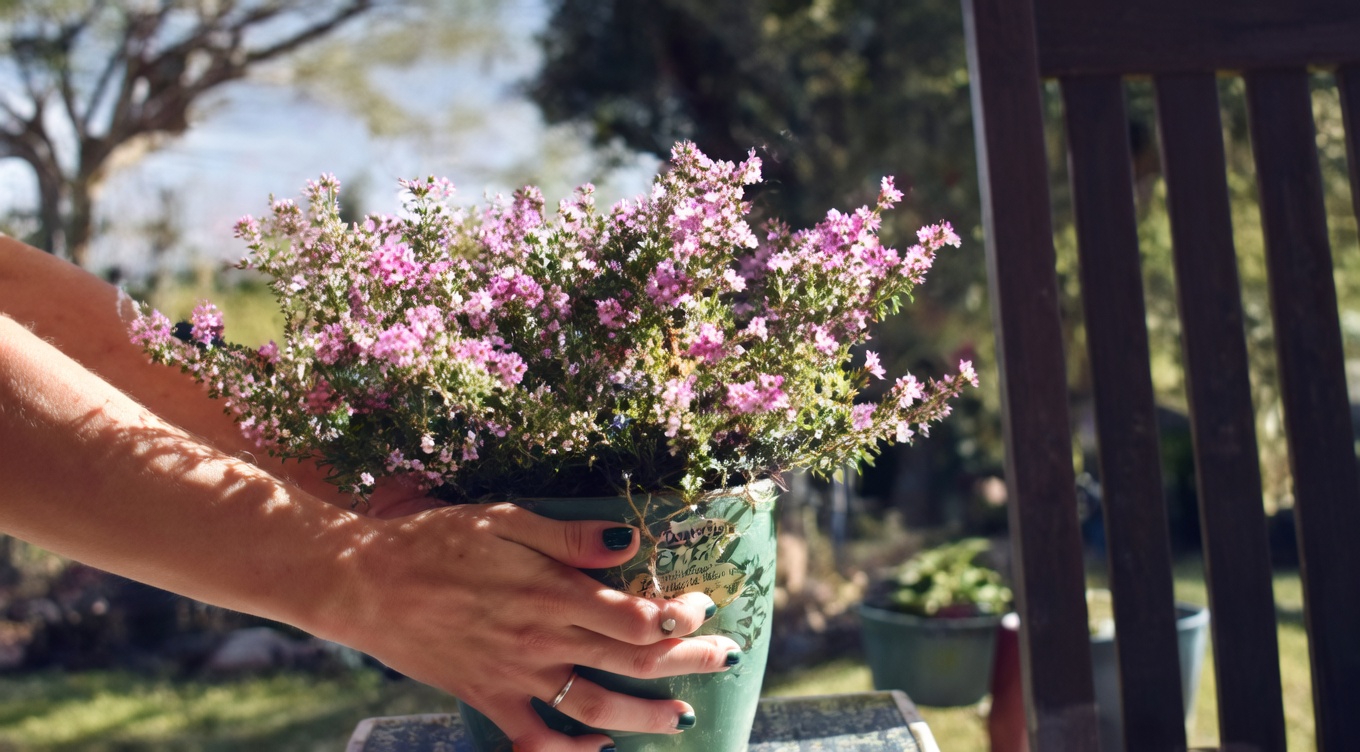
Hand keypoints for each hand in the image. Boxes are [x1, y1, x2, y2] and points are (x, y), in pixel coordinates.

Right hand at [322, 503, 739, 751]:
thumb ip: (569, 536)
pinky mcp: (487, 697)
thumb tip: (630, 541)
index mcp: (550, 593)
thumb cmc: (435, 541)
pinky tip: (598, 748)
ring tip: (683, 718)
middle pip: (629, 660)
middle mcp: (540, 640)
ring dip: (645, 715)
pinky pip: (534, 739)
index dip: (678, 615)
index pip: (635, 615)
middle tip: (727, 657)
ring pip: (594, 706)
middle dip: (687, 661)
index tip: (702, 604)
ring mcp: (514, 676)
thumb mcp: (505, 520)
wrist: (364, 583)